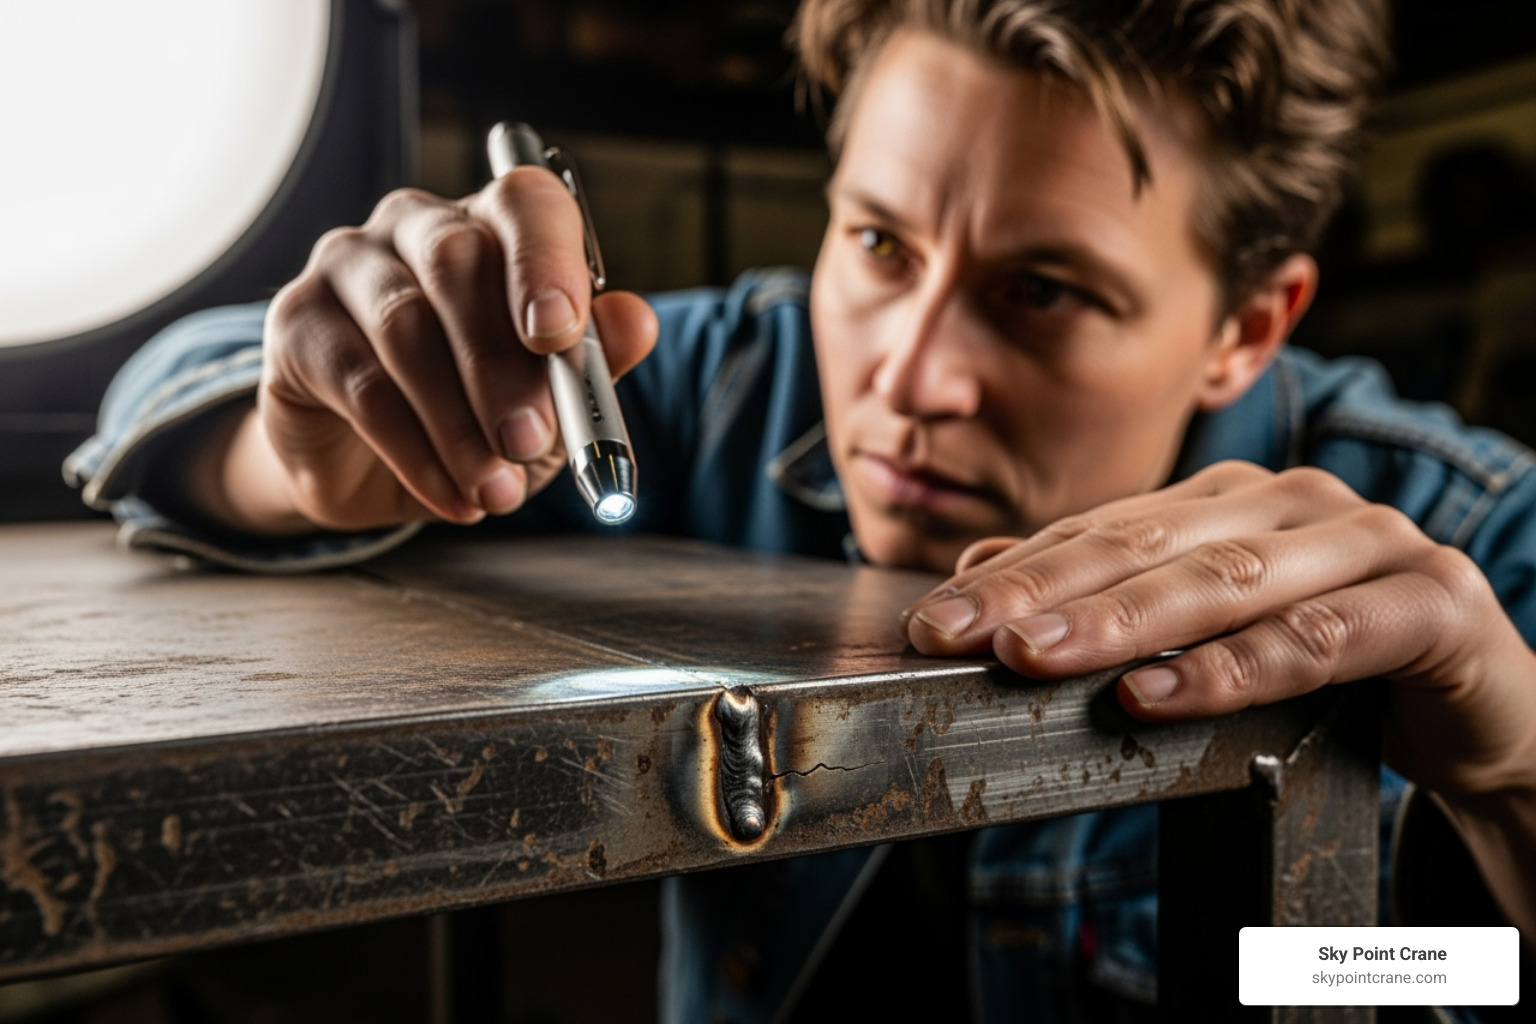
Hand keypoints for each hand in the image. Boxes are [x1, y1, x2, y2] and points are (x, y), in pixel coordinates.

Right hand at [197, 174, 657, 532]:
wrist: (377, 470)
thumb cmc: (478, 414)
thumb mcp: (550, 400)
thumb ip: (593, 360)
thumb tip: (638, 322)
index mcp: (494, 225)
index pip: (525, 203)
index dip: (546, 259)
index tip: (559, 335)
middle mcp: (417, 226)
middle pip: (458, 261)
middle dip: (503, 366)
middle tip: (532, 441)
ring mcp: (348, 265)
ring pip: (405, 328)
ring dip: (460, 423)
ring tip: (497, 491)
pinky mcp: (296, 324)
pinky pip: (359, 384)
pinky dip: (414, 451)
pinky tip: (451, 498)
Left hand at [901, 461, 1535, 800]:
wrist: (1480, 707)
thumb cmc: (1330, 665)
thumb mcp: (1211, 630)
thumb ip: (1115, 596)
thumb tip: (985, 574)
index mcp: (1231, 500)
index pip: (1105, 530)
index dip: (1018, 572)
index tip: (935, 619)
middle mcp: (1292, 503)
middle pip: (1150, 544)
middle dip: (1047, 591)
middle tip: (963, 633)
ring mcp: (1366, 542)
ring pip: (1225, 581)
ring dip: (1122, 623)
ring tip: (1037, 657)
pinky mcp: (1429, 602)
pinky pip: (1318, 640)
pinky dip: (1234, 670)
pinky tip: (1160, 695)